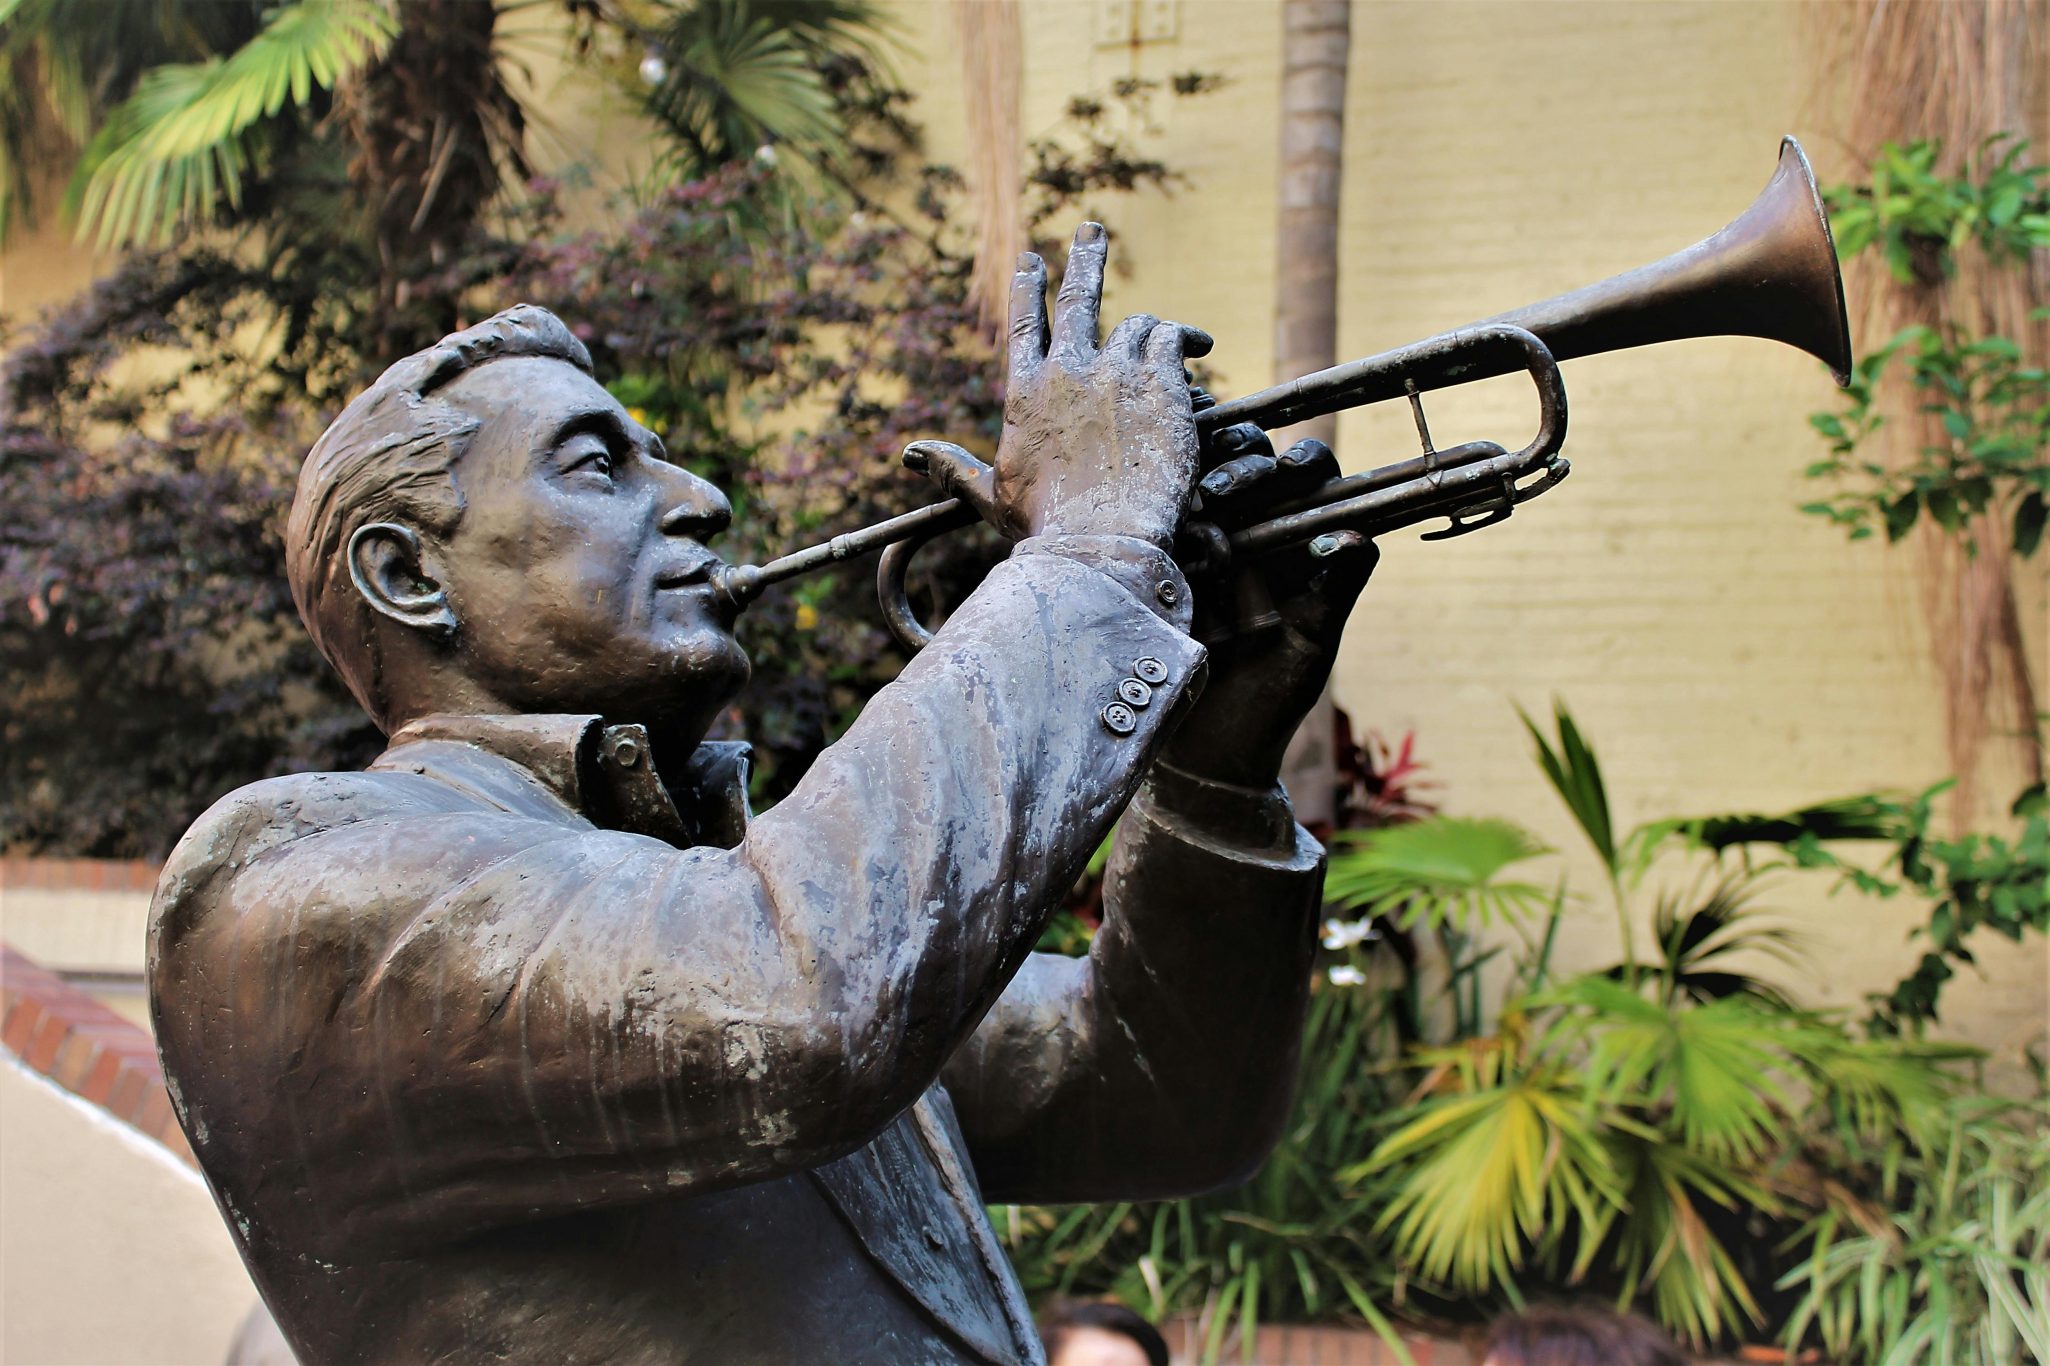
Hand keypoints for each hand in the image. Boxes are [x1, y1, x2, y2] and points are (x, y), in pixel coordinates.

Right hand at [905, 222, 1211, 548]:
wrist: (1098, 539)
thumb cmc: (1044, 526)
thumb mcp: (989, 495)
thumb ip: (954, 467)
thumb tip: (912, 454)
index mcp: (1025, 393)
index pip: (1024, 325)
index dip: (1026, 287)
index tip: (1030, 259)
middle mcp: (1067, 371)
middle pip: (1077, 298)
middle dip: (1084, 257)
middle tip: (1092, 229)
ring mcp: (1114, 372)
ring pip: (1136, 324)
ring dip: (1152, 327)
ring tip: (1170, 334)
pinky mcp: (1158, 381)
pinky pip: (1172, 340)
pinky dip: (1185, 338)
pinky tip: (1198, 346)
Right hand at [1158, 432, 1378, 788]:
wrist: (1203, 749)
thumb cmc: (1268, 697)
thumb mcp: (1311, 643)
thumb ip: (1335, 588)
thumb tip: (1351, 536)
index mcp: (1300, 543)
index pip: (1309, 478)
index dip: (1301, 465)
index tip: (1291, 476)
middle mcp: (1252, 531)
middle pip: (1251, 464)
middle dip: (1241, 465)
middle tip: (1224, 494)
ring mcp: (1198, 541)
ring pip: (1200, 476)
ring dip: (1199, 472)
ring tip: (1193, 504)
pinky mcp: (1153, 558)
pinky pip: (1155, 512)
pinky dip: (1157, 490)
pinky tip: (1157, 493)